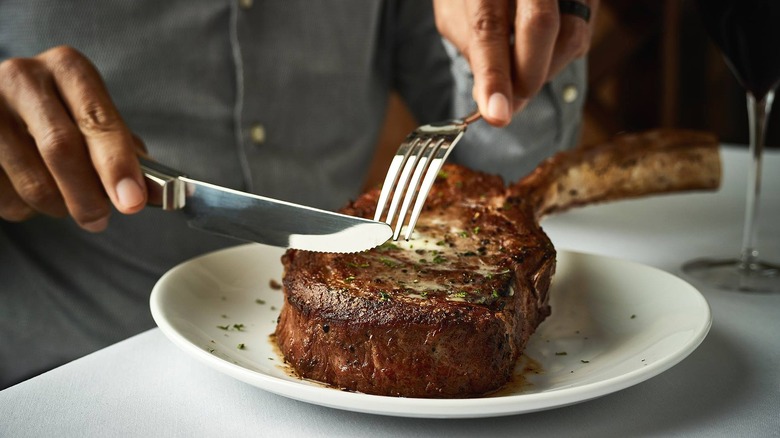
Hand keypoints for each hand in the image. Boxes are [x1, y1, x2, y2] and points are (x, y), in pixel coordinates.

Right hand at [0, 46, 146, 231]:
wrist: (3, 106)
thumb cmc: (62, 116)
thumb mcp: (95, 120)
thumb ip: (125, 153)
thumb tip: (152, 194)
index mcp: (67, 68)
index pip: (96, 120)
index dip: (117, 164)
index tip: (133, 201)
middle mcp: (23, 78)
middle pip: (60, 149)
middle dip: (88, 196)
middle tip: (100, 220)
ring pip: (32, 180)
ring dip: (58, 206)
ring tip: (67, 203)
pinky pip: (4, 195)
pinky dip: (25, 208)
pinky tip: (31, 193)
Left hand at [433, 0, 597, 126]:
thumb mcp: (456, 11)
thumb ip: (472, 51)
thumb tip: (490, 101)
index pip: (489, 28)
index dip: (494, 76)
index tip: (497, 115)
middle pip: (540, 25)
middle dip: (526, 78)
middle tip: (508, 107)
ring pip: (570, 36)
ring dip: (543, 70)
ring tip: (519, 69)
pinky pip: (582, 35)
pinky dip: (556, 56)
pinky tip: (537, 50)